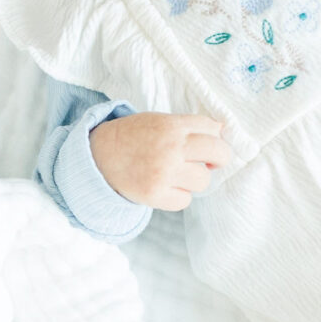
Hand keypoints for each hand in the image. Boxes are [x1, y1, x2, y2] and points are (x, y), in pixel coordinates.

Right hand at [89, 112, 226, 211]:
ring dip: (194, 180)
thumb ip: (189, 125)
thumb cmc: (133, 137)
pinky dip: (178, 196)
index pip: (212, 129)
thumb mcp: (160, 121)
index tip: (209, 146)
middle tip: (209, 163)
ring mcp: (163, 172)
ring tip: (176, 175)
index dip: (215, 138)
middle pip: (219, 153)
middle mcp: (171, 147)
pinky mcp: (154, 193)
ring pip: (203, 181)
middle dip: (218, 159)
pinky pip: (185, 200)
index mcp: (172, 125)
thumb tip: (222, 130)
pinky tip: (165, 187)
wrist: (98, 155)